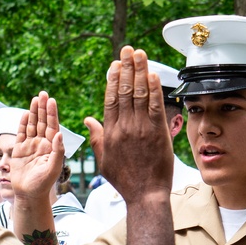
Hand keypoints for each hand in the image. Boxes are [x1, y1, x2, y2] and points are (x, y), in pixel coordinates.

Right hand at [8, 94, 65, 201]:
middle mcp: (42, 144)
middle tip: (43, 93)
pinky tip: (26, 113)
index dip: (52, 113)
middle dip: (43, 108)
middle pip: (43, 122)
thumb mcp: (53, 168)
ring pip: (32, 125)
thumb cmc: (43, 184)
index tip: (52, 101)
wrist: (29, 194)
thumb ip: (57, 151)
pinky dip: (23, 123)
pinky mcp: (19, 150)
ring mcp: (30, 146)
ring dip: (34, 112)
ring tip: (35, 99)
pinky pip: (21, 134)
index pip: (53, 126)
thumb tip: (59, 134)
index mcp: (52, 147)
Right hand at [84, 48, 173, 204]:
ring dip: (140, 71)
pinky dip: (154, 90)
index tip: (115, 64)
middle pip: (125, 91)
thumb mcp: (104, 160)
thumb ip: (97, 137)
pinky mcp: (157, 133)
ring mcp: (141, 129)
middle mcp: (124, 127)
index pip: (111, 99)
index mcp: (111, 132)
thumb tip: (88, 119)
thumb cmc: (125, 180)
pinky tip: (152, 74)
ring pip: (140, 95)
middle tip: (127, 50)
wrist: (145, 195)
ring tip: (140, 54)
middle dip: (126, 68)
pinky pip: (156, 107)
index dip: (113, 79)